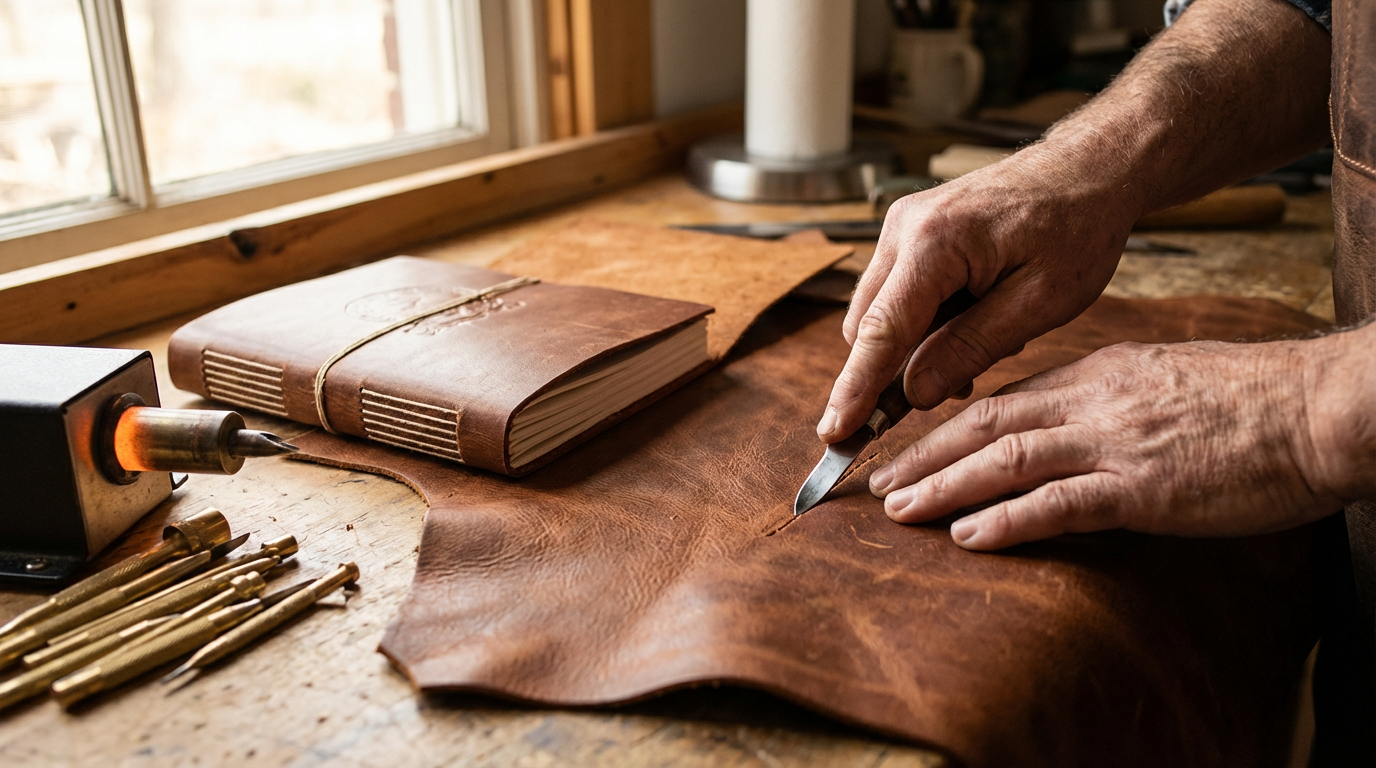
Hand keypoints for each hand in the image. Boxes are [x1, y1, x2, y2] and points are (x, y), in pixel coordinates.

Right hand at [817, 149, 1136, 442]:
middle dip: (887, 374)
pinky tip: (971, 328)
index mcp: (936, 242)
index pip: (881, 331)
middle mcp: (904, 228)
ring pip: (878, 314)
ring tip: (979, 351)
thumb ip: (971, 348)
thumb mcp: (1040, 301)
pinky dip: (921, 324)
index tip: (833, 433)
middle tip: (931, 405)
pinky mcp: (910, 232)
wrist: (1088, 168)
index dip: (855, 389)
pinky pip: (897, 294)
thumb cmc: (1076, 227)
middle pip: (867, 326)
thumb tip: (915, 395)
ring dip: (911, 349)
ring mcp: (902, 227)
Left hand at [868, 330, 1375, 549]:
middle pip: (986, 423)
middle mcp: (1093, 402)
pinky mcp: (1144, 487)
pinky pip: (1060, 503)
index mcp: (1098, 375)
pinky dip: (1008, 519)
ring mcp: (1115, 443)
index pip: (1003, 399)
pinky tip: (967, 536)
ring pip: (1007, 459)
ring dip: (945, 485)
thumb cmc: (1253, 400)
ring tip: (898, 509)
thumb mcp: (1165, 380)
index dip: (947, 427)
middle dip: (923, 453)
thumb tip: (1067, 420)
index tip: (908, 448)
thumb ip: (1109, 399)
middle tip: (874, 481)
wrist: (1318, 408)